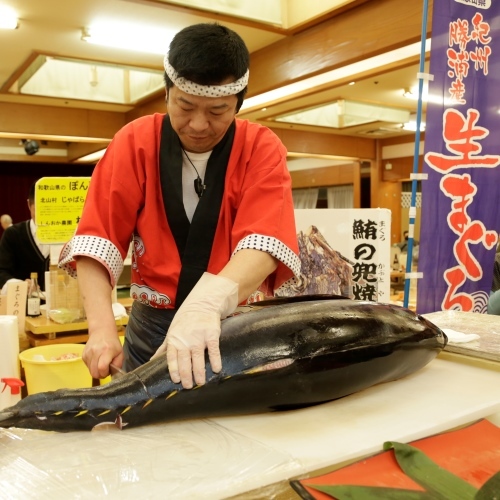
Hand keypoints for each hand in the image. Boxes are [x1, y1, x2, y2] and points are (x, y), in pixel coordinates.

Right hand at [82, 327, 123, 378]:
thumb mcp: (120, 352)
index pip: (102, 368)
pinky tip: (97, 360)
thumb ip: (118, 364)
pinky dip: (92, 366)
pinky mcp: (83, 355)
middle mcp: (95, 352)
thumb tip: (113, 374)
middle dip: (100, 374)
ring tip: (101, 364)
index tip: (108, 371)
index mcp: (106, 351)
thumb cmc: (113, 343)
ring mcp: (88, 353)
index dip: (105, 373)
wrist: (101, 331)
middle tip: (105, 369)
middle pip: (94, 372)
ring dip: (96, 370)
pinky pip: (87, 366)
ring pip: (90, 371)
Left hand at [152, 273, 237, 388]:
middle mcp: (185, 340)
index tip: (177, 381)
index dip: (174, 371)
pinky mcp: (211, 335)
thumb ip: (164, 347)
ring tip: (200, 383)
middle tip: (189, 386)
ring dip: (199, 373)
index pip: (172, 359)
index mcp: (174, 340)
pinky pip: (213, 351)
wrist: (202, 304)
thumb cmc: (185, 319)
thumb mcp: (171, 331)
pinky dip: (215, 361)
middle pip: (184, 362)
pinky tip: (216, 369)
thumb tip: (152, 360)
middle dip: (186, 376)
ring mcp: (199, 338)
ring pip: (198, 359)